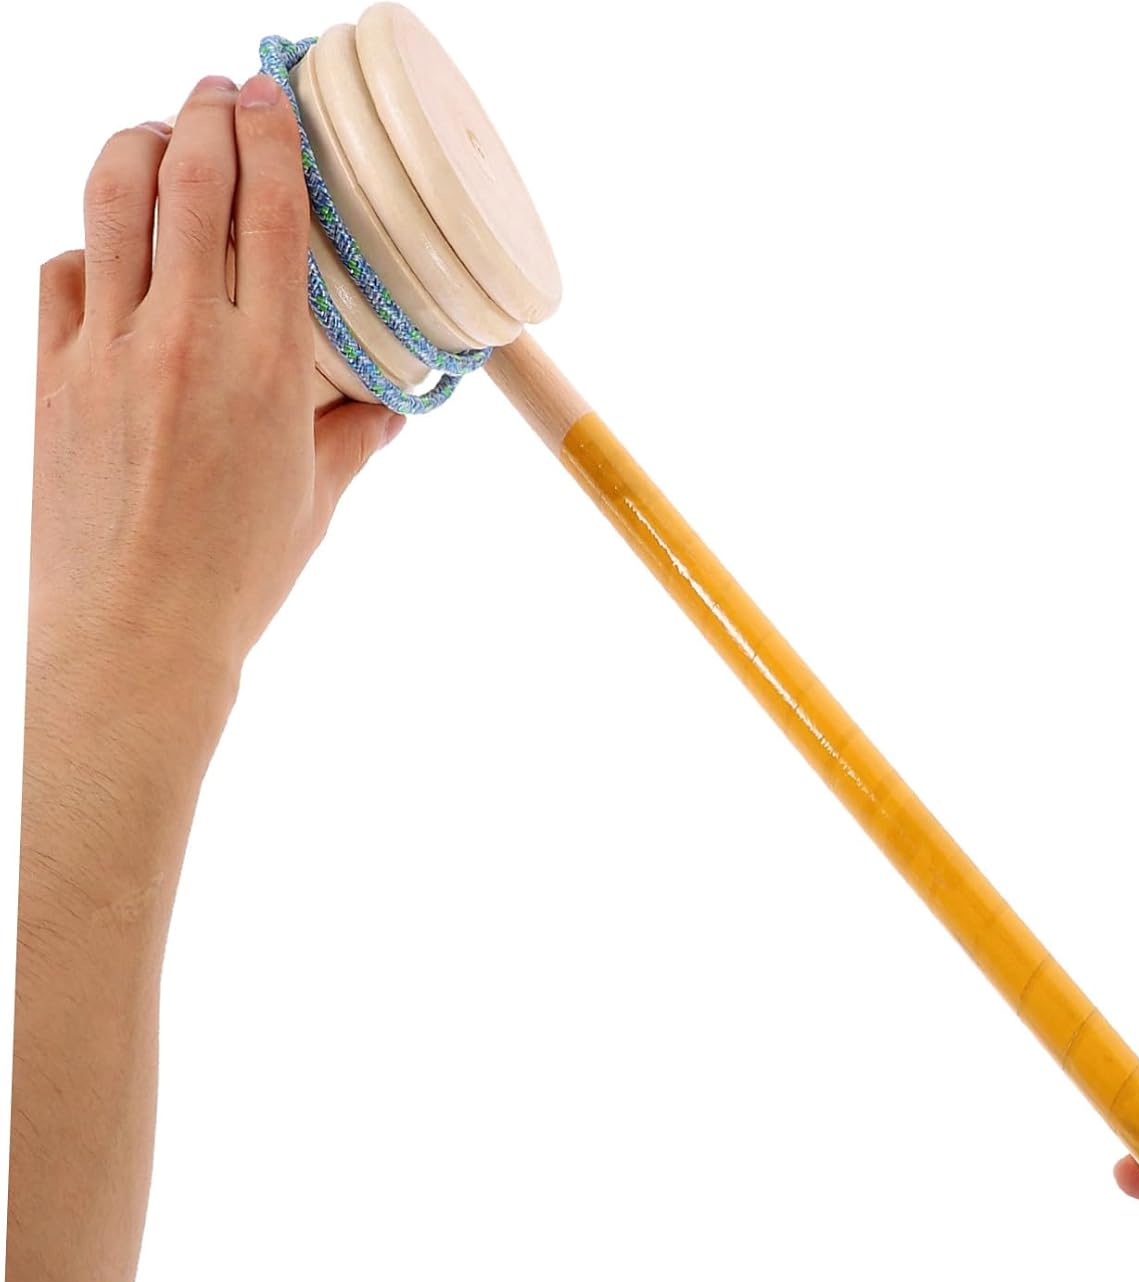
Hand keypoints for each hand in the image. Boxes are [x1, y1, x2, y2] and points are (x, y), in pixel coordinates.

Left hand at [32, 71, 400, 743]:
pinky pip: (61, 272)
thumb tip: (385, 409)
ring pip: (111, 201)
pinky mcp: (53, 374)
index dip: (272, 138)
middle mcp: (187, 338)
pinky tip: (107, 248)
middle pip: (191, 180)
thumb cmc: (236, 578)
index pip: (273, 214)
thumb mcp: (315, 502)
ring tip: (158, 133)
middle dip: (205, 114)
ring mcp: (110, 350)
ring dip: (136, 146)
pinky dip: (86, 243)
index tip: (272, 97)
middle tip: (218, 90)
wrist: (137, 634)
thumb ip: (352, 439)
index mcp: (267, 368)